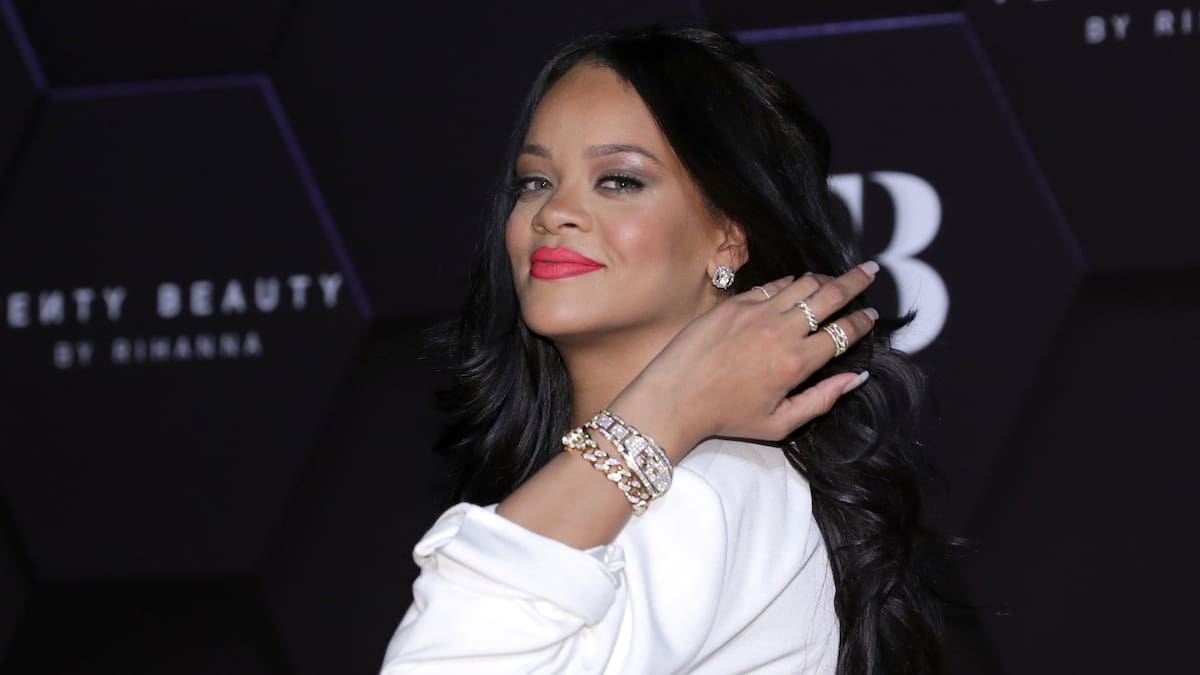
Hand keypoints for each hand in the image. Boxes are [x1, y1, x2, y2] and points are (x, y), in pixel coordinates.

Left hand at [610, 262, 879, 459]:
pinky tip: (798, 284)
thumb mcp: (779, 424)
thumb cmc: (726, 416)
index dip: (862, 322)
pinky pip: (772, 285)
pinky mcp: (734, 303)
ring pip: (802, 284)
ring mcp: (756, 312)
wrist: (674, 398)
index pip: (843, 333)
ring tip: (837, 278)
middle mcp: (781, 331)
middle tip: (871, 271)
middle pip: (830, 296)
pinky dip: (791, 282)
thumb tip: (854, 378)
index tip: (871, 315)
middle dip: (855, 282)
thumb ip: (821, 400)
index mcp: (797, 363)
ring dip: (825, 278)